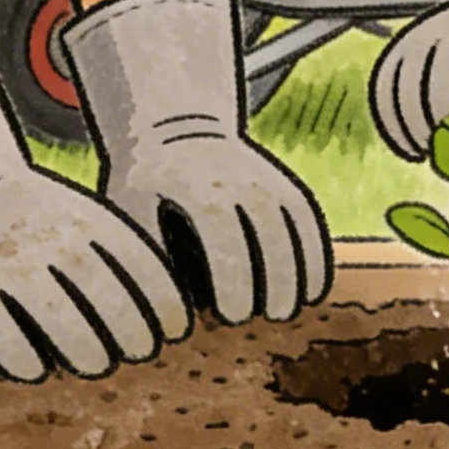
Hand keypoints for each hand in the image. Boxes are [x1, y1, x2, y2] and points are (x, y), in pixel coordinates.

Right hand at [0, 24, 189, 379]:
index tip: (176, 330)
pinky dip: (26, 361)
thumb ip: (115, 253)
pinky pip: (5, 340)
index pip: (140, 268)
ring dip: (87, 352)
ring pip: (62, 325)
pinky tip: (36, 368)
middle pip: (107, 302)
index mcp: (83, 219)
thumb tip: (166, 312)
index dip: (165, 306)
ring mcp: (7, 267)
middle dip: (133, 334)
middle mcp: (49, 242)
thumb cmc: (32, 210)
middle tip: (140, 352)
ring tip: (96, 363)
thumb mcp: (79, 213)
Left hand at [64, 0, 329, 322]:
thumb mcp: (132, 211)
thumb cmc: (146, 185)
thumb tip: (165, 311)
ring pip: (294, 221)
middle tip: (271, 317)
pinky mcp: (283, 183)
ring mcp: (264, 177)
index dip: (231, 273)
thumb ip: (148, 255)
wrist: (175, 130)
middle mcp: (235, 177)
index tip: (232, 315)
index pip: (219, 229)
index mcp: (192, 185)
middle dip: (274, 275)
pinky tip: (314, 290)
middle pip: (266, 225)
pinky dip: (316, 253)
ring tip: (291, 310)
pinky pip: (308, 217)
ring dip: (300, 268)